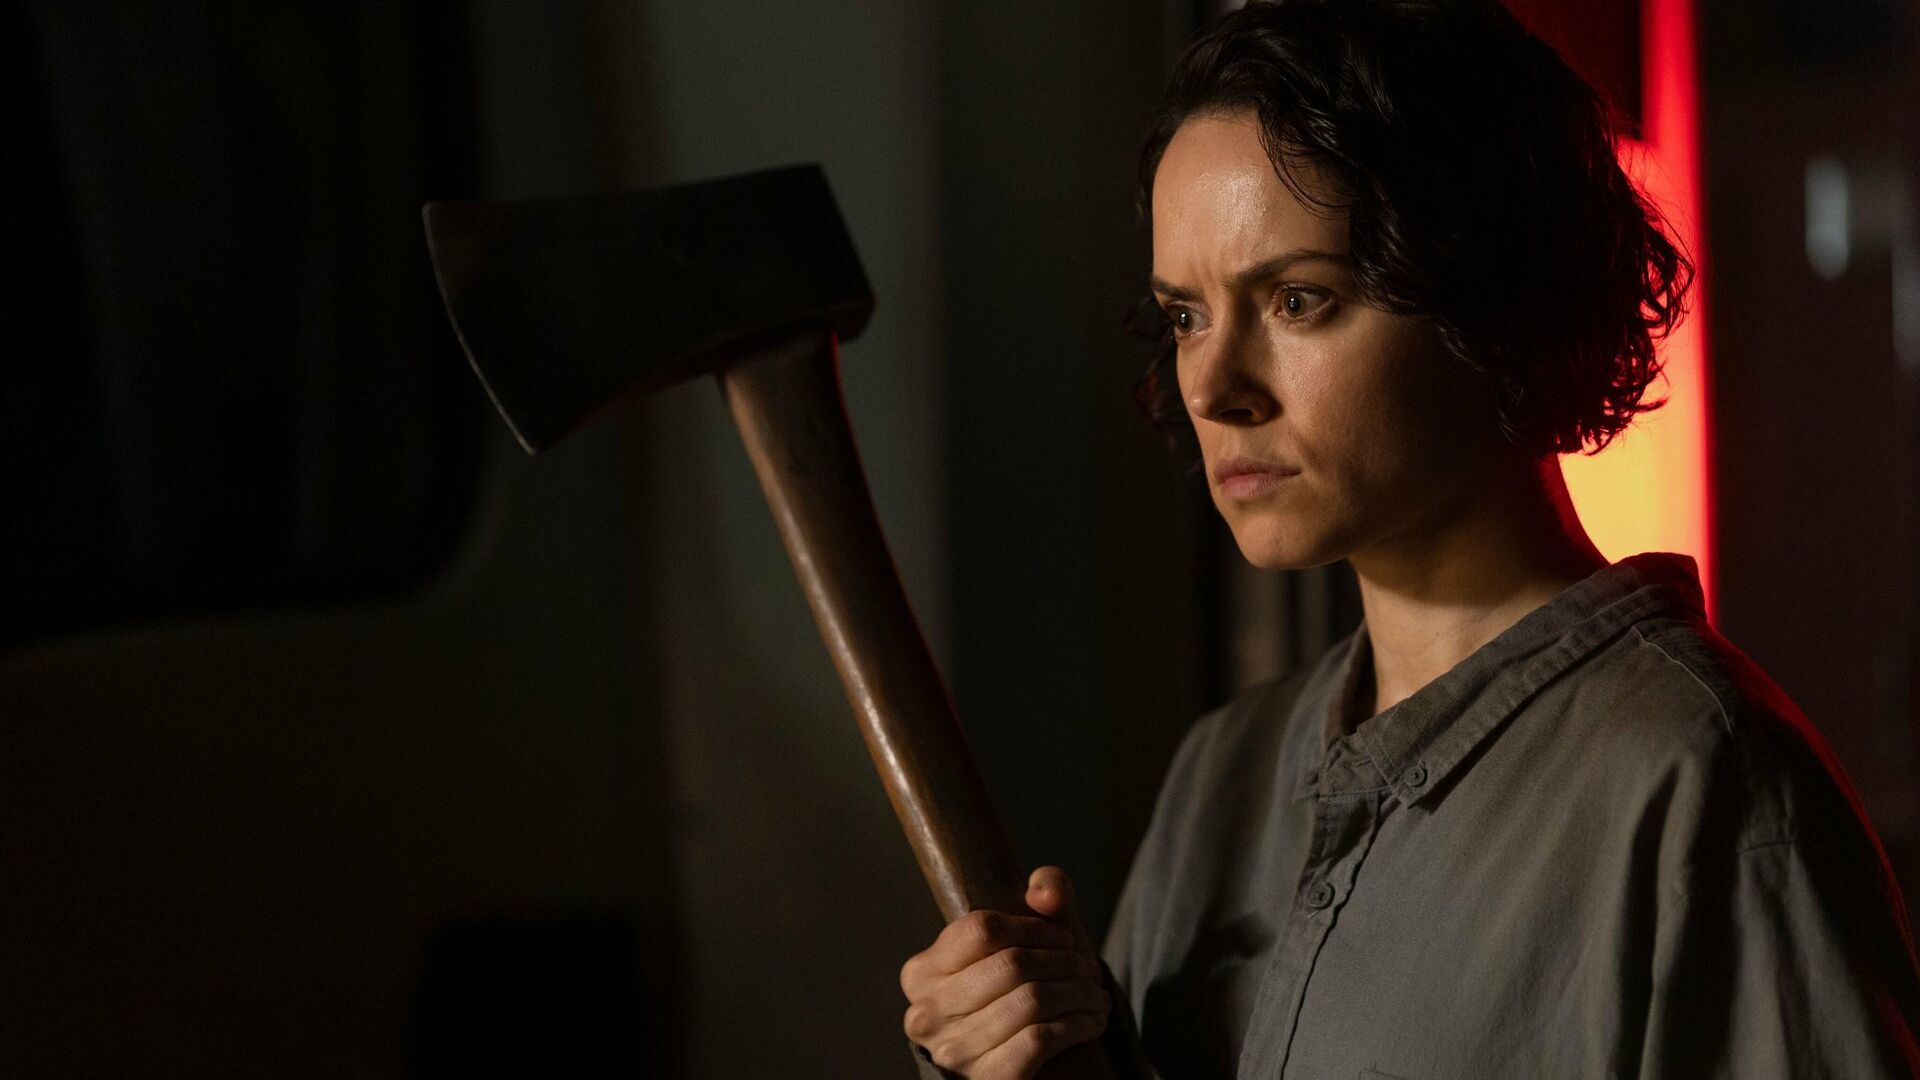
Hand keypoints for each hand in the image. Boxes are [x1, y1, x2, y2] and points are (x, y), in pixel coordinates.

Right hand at [900, 866, 1111, 1078]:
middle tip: (1086, 969)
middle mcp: (927, 1013)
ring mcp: (953, 1051)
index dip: (1034, 927)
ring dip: (1078, 994)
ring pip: (1031, 1001)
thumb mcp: (1031, 938)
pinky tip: (1091, 1021)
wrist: (1021, 1064)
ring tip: (1096, 995)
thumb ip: (1045, 894)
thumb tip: (1046, 890)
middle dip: (1063, 962)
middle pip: (1011, 965)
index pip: (982, 929)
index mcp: (922, 972)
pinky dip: (1077, 1025)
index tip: (1063, 938)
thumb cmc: (1020, 992)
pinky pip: (1040, 1039)